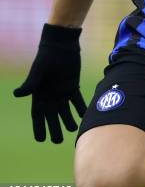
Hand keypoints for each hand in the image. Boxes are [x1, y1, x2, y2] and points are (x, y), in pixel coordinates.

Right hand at [13, 23, 86, 142]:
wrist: (61, 46)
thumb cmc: (46, 57)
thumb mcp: (38, 71)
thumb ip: (30, 84)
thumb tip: (17, 94)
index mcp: (39, 95)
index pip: (38, 116)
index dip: (39, 128)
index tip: (41, 140)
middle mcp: (51, 97)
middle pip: (52, 117)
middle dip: (55, 129)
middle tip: (58, 141)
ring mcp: (62, 92)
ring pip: (65, 111)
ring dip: (69, 120)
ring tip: (73, 129)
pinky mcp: (73, 86)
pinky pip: (77, 100)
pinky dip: (80, 108)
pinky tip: (84, 115)